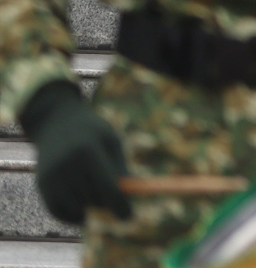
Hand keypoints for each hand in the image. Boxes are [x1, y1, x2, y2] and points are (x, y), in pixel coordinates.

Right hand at [20, 83, 130, 224]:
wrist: (55, 122)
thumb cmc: (91, 132)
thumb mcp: (111, 141)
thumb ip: (120, 167)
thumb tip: (132, 195)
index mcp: (88, 152)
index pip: (107, 187)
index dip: (120, 205)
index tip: (129, 217)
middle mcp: (66, 165)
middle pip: (93, 199)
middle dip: (107, 201)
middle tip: (113, 195)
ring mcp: (51, 176)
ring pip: (76, 207)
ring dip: (89, 206)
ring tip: (95, 191)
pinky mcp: (41, 184)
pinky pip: (56, 211)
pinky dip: (70, 216)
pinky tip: (82, 211)